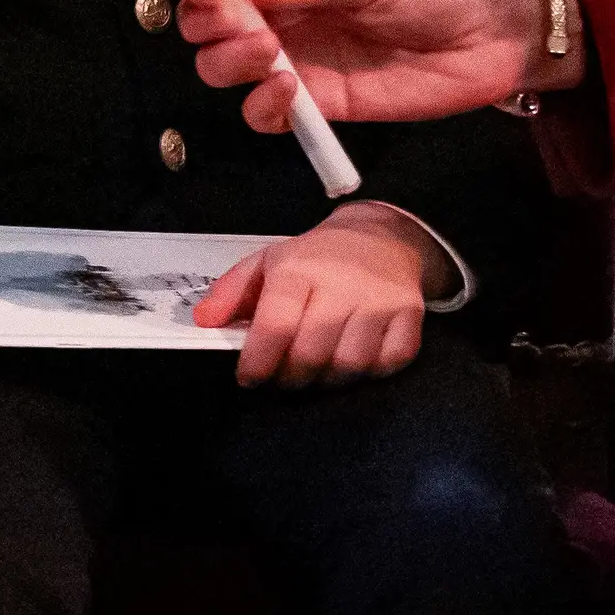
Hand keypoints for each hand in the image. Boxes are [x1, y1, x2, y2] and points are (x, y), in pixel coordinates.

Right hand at [181, 0, 550, 132]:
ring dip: (231, 63)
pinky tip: (289, 92)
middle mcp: (284, 8)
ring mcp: (297, 55)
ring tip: (268, 53)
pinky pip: (264, 113)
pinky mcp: (316, 101)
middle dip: (209, 24)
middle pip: (209, 20)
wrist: (488, 39)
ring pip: (224, 67)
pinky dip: (262, 107)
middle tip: (239, 25)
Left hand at [193, 205, 436, 386]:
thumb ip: (230, 292)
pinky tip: (355, 357)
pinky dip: (370, 371)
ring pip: (350, 365)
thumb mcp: (267, 262)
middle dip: (291, 377)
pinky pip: (389, 363)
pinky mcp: (410, 314)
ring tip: (318, 366)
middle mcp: (341, 283)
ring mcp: (380, 300)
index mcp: (299, 268)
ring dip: (328, 378)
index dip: (258, 363)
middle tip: (284, 375)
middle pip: (311, 355)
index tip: (249, 377)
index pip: (275, 326)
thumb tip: (204, 322)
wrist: (382, 236)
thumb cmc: (318, 257)